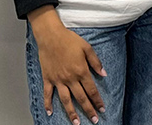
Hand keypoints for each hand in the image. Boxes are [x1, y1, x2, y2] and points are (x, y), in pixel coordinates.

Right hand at [28, 6, 105, 124]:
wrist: (51, 36)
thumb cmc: (69, 40)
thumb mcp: (87, 48)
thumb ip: (96, 62)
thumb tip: (104, 74)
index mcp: (81, 71)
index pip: (92, 90)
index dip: (97, 101)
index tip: (102, 109)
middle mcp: (70, 78)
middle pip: (81, 98)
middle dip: (88, 110)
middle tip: (94, 120)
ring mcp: (58, 80)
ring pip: (66, 100)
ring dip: (71, 112)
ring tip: (76, 122)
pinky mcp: (48, 78)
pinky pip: (48, 94)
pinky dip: (48, 104)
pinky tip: (50, 112)